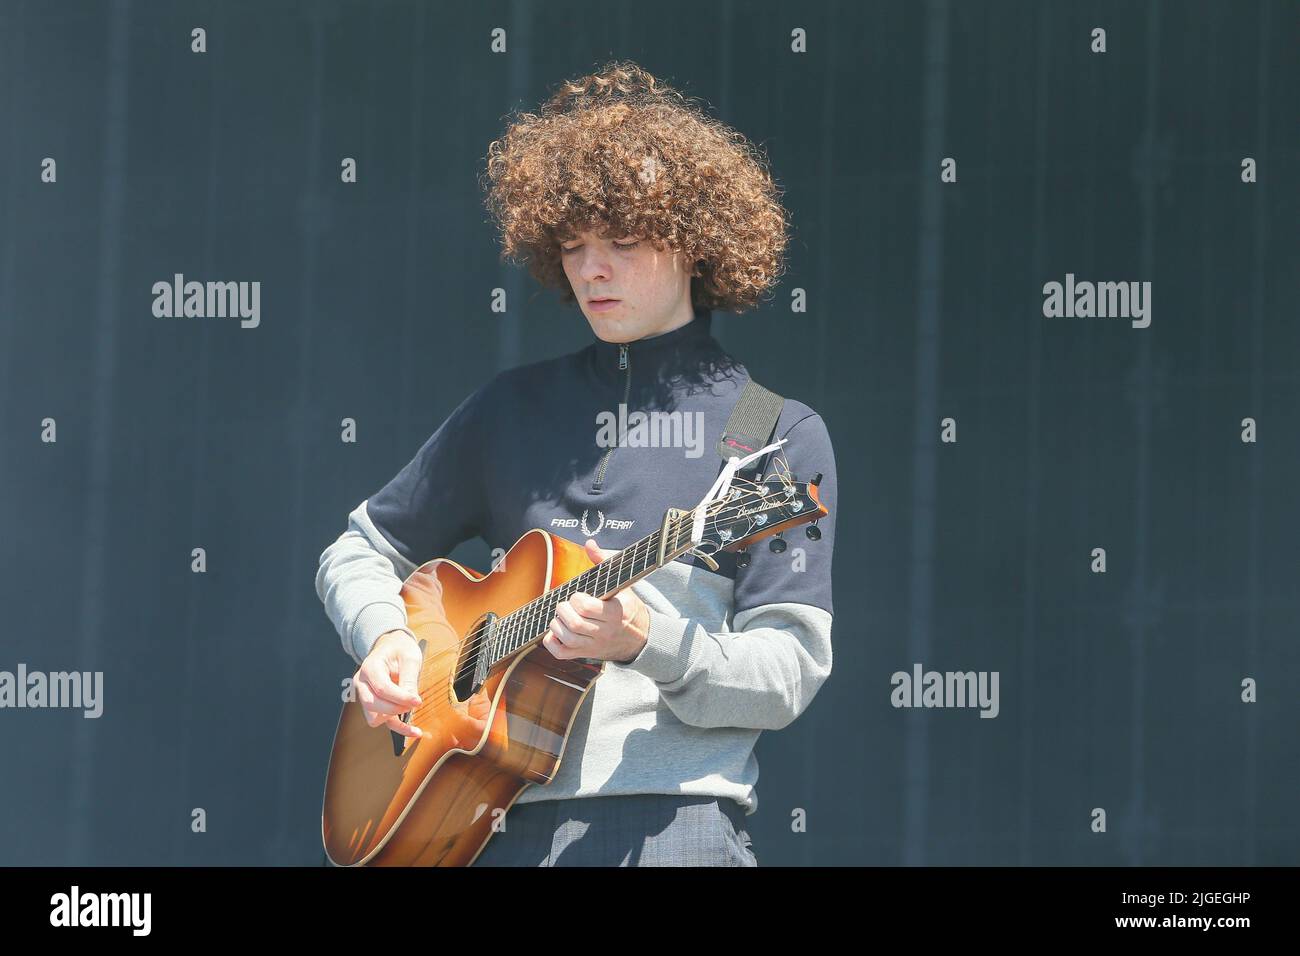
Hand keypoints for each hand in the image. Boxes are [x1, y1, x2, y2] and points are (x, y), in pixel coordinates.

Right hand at [353, 629, 423, 740]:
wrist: (391, 646)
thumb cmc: (400, 649)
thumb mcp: (410, 658)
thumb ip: (409, 678)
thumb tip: (412, 701)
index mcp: (369, 667)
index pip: (382, 689)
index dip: (401, 698)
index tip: (418, 701)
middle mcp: (362, 683)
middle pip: (374, 705)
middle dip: (396, 707)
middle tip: (415, 702)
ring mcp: (364, 695)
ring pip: (374, 717)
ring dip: (393, 717)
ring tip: (410, 707)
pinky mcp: (373, 704)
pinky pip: (382, 722)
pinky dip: (398, 728)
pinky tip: (415, 731)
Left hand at [542, 539, 649, 663]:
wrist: (640, 638)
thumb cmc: (628, 607)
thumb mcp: (622, 584)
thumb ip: (604, 563)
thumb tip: (590, 544)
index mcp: (616, 613)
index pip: (587, 608)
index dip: (576, 599)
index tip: (579, 595)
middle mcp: (606, 632)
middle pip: (574, 623)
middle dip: (564, 609)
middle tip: (567, 604)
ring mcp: (595, 646)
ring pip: (567, 638)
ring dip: (557, 624)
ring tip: (562, 616)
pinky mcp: (586, 655)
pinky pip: (562, 654)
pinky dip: (552, 641)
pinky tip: (556, 630)